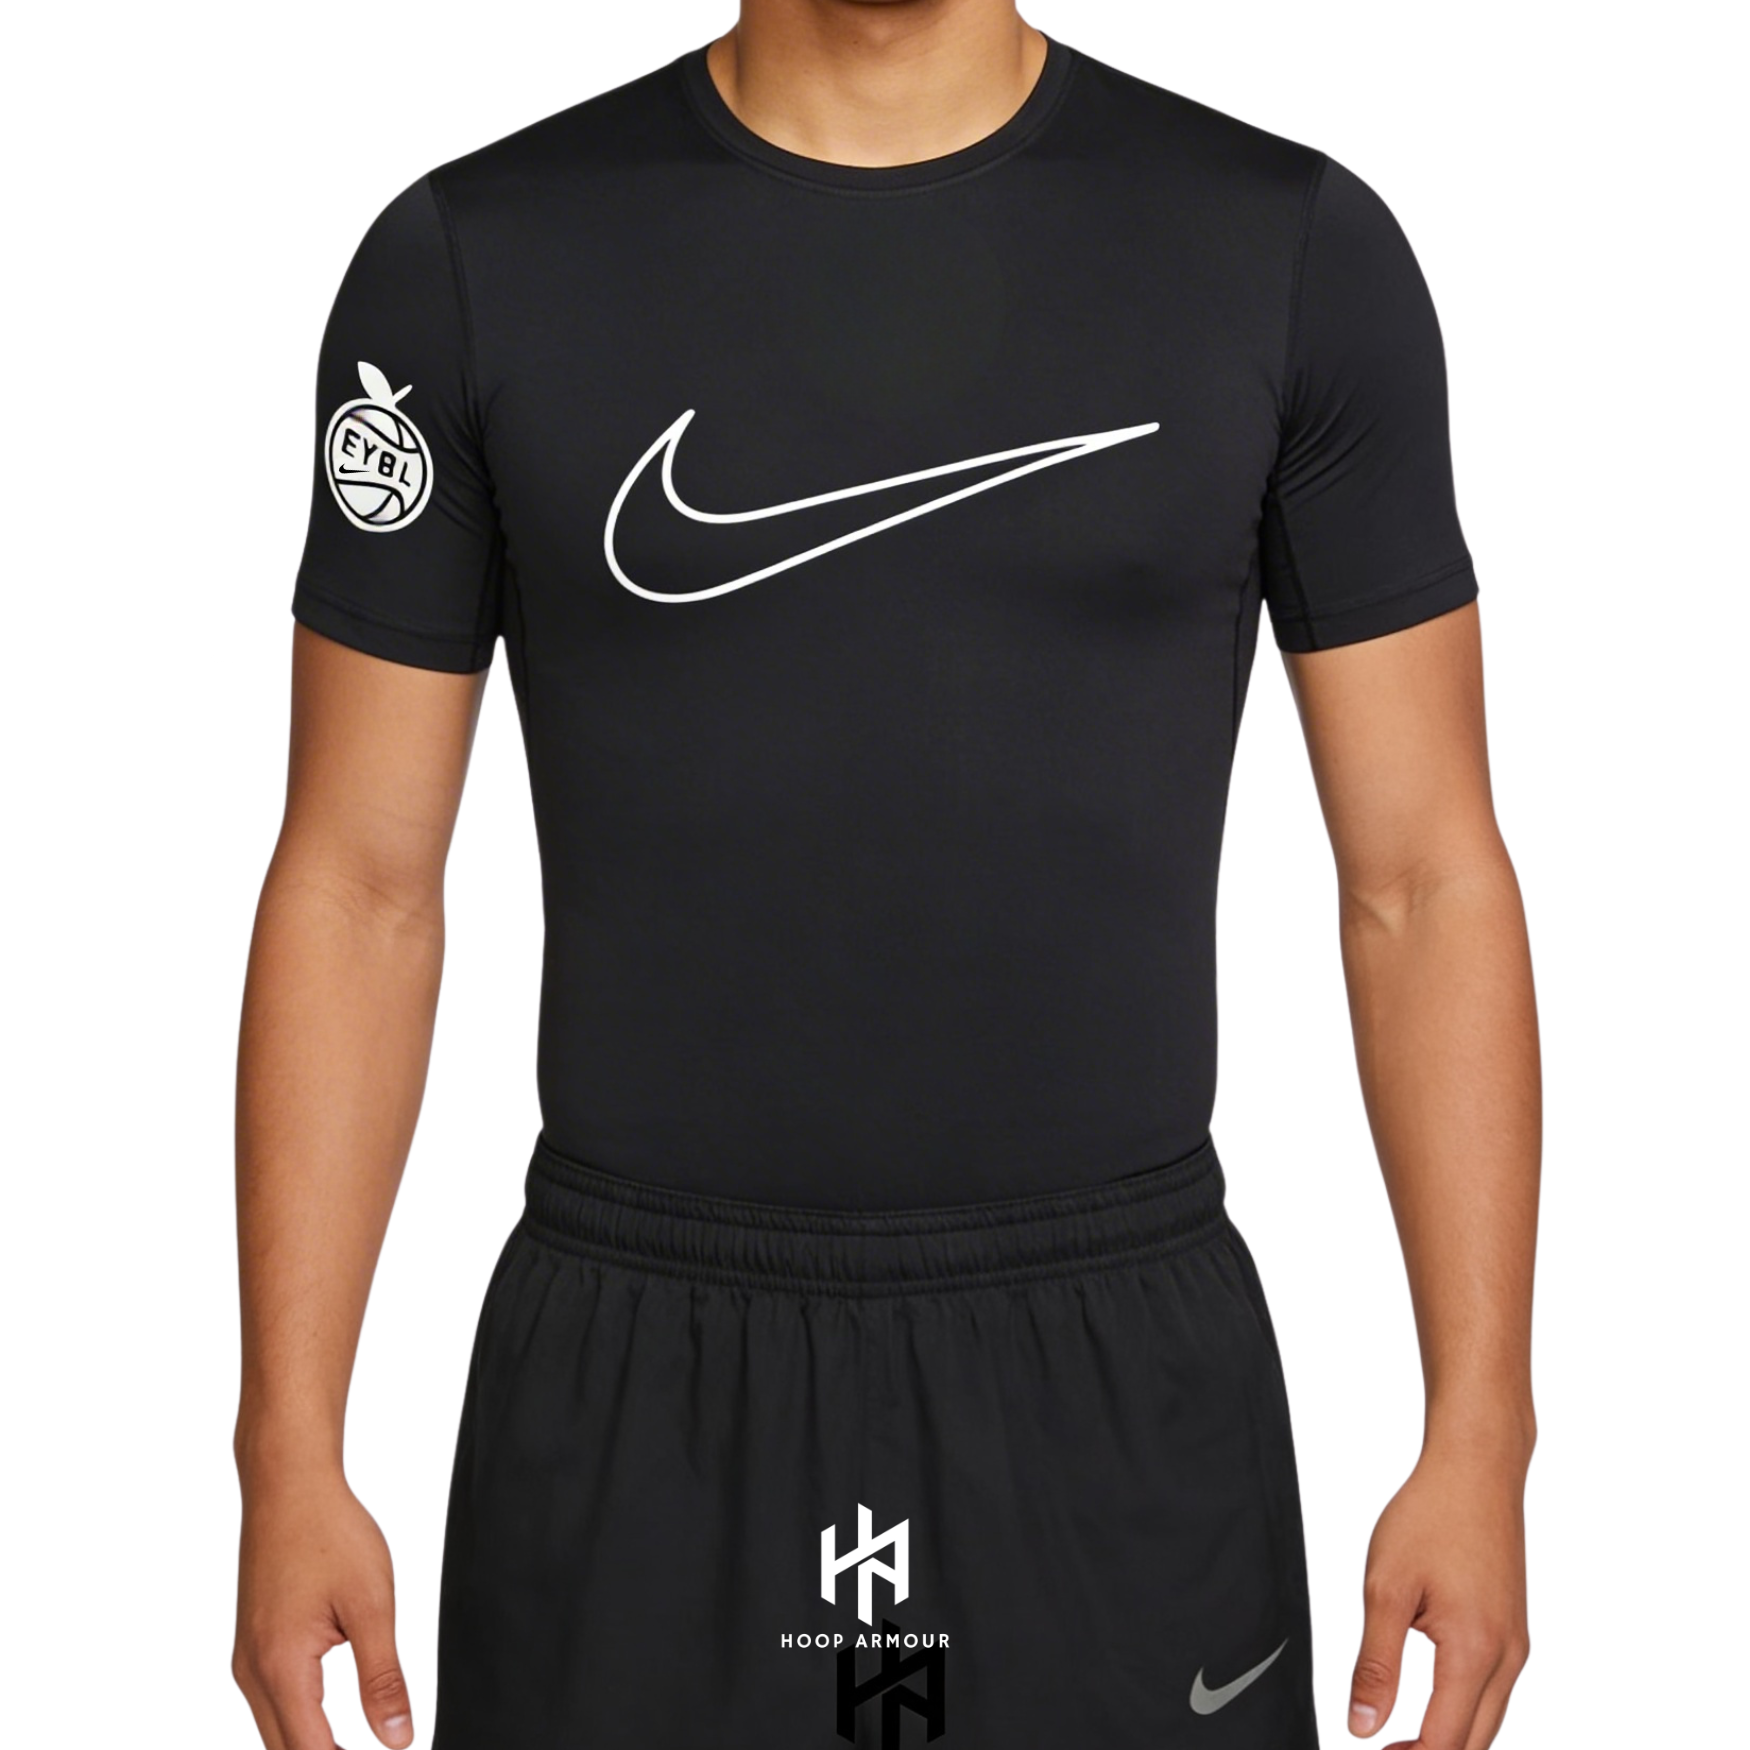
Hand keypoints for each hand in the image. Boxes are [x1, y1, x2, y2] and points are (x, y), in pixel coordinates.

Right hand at [233, 1466, 412, 1749]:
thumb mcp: (371, 1603)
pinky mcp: (252, 1647)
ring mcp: (247, 1661)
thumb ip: (383, 1677)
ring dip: (312, 1747)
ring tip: (356, 1744)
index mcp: (282, 1668)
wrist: (287, 1485)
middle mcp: (253, 1673)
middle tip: (379, 1748)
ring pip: (275, 1734)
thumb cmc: (329, 1533)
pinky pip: (271, 1707)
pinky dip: (300, 1724)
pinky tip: (330, 1727)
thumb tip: (398, 1739)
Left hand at [1349, 1440, 1530, 1748]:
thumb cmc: (1430, 1517)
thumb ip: (1375, 1664)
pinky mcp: (1515, 1630)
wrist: (1477, 1469)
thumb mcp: (1385, 1589)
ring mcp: (1517, 1645)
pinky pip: (1494, 1692)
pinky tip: (1432, 1705)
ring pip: (1489, 1721)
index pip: (1445, 1742)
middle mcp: (1507, 1658)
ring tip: (1400, 1741)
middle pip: (1475, 1743)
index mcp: (1473, 1652)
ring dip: (1450, 1739)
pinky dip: (1466, 1713)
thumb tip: (1361, 1727)